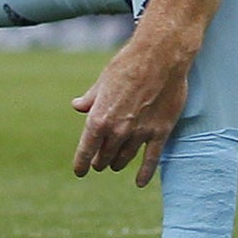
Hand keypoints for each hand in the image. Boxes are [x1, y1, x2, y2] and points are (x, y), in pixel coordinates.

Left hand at [70, 30, 193, 187]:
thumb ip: (90, 99)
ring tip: (116, 164)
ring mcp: (140, 133)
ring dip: (118, 163)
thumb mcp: (103, 81)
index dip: (81, 164)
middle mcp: (117, 131)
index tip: (80, 171)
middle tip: (100, 162)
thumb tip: (77, 106)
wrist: (160, 56)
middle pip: (105, 158)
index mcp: (98, 119)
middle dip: (100, 161)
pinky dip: (145, 173)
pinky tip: (139, 182)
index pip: (85, 151)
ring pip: (124, 159)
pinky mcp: (160, 132)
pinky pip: (151, 160)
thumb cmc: (128, 64)